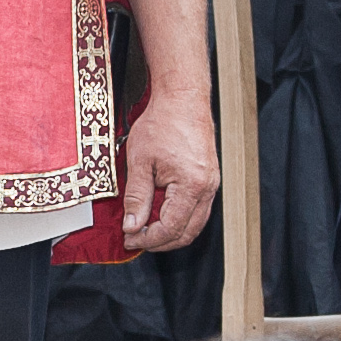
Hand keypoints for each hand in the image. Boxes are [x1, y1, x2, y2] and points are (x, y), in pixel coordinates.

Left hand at [119, 90, 217, 254]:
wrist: (182, 99)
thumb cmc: (163, 123)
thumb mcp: (140, 162)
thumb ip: (137, 197)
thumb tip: (133, 225)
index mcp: (192, 186)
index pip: (171, 228)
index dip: (148, 239)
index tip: (129, 238)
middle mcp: (207, 188)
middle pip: (187, 233)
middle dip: (160, 242)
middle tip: (136, 239)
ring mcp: (211, 184)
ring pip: (195, 224)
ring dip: (171, 232)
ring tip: (146, 229)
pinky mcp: (209, 178)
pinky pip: (198, 210)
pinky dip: (180, 218)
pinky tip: (160, 214)